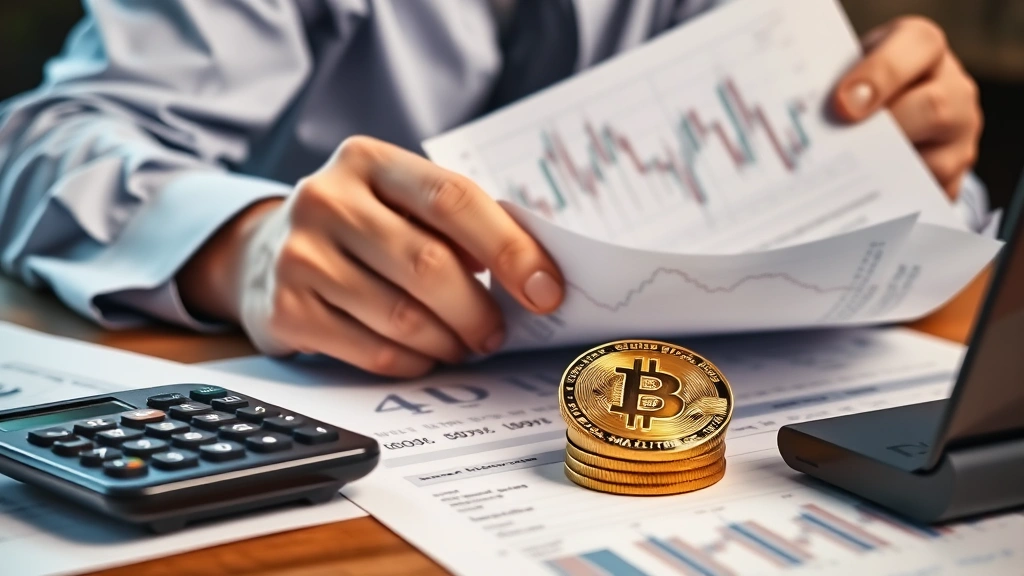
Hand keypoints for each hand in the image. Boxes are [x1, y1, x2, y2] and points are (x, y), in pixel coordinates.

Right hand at [178, 136, 563, 376]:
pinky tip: (424, 355)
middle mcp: (326, 199)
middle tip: (497, 334)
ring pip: (402, 317)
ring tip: (463, 345)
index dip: (509, 248)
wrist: (263, 255)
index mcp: (368, 160)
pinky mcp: (285, 309)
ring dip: (448, 342)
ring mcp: (299, 255)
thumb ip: (458, 226)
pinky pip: (371, 351)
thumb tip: (534, 277)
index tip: (546, 290)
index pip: (452, 199)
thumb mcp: (399, 204)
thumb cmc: (362, 231)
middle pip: (428, 264)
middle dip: (478, 311)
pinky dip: (413, 361)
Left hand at [833, 17, 982, 198]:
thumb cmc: (858, 83)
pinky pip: (927, 197)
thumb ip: (835, 84)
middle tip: (840, 148)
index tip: (841, 104)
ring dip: (886, 176)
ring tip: (841, 185)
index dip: (880, 74)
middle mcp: (953, 89)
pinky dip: (892, 205)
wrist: (885, 111)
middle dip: (884, 130)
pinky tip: (855, 210)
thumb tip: (805, 121)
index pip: (917, 46)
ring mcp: (959, 137)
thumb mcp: (848, 69)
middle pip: (934, 108)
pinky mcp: (953, 178)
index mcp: (923, 49)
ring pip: (935, 163)